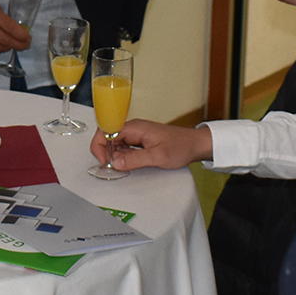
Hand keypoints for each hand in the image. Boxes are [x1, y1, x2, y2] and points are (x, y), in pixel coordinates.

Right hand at [89, 118, 212, 171]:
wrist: (195, 144)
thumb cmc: (181, 146)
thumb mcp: (158, 156)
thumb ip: (135, 159)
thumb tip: (116, 163)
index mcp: (135, 127)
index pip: (105, 131)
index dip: (100, 147)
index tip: (105, 161)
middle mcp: (133, 128)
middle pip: (108, 138)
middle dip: (108, 153)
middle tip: (117, 167)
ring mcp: (136, 133)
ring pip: (116, 143)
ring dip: (116, 156)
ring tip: (128, 165)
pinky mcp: (140, 140)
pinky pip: (125, 147)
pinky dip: (124, 156)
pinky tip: (132, 163)